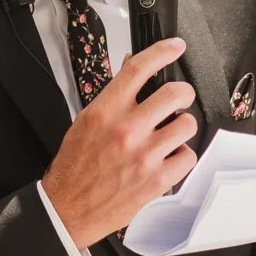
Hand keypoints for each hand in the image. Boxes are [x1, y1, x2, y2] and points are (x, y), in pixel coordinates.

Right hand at [43, 38, 198, 248]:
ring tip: (170, 134)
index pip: (139, 68)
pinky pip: (188, 156)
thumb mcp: (86, 121)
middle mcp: (127, 130)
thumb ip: (113, 97)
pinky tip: (168, 158)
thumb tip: (133, 70)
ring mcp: (145, 156)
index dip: (163, 51)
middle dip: (182, 93)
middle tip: (179, 98)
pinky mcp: (157, 181)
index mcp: (105, 112)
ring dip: (182, 126)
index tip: (175, 47)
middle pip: (174, 93)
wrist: (68, 209)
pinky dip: (181, 156)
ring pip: (187, 124)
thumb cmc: (75, 167)